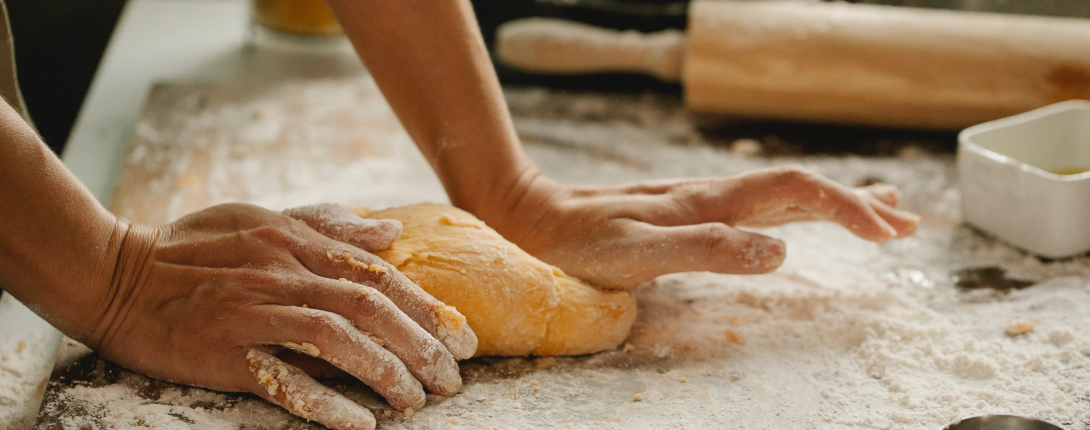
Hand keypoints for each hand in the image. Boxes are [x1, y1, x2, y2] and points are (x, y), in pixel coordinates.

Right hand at [82, 203, 476, 429]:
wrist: (113, 273)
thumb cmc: (189, 246)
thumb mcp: (260, 218)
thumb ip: (326, 226)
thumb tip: (388, 233)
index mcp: (295, 242)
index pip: (378, 274)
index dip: (427, 307)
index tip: (462, 336)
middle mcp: (282, 274)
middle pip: (370, 308)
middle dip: (422, 345)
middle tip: (453, 378)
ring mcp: (253, 313)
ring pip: (337, 340)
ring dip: (386, 372)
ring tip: (417, 401)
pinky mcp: (224, 352)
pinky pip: (283, 379)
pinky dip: (326, 401)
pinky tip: (361, 422)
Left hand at [480, 165, 918, 288]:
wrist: (535, 217)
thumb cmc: (580, 243)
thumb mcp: (639, 255)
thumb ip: (707, 250)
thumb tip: (782, 251)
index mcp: (712, 202)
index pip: (798, 191)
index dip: (849, 208)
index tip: (890, 235)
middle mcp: (714, 194)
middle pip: (802, 187)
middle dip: (858, 204)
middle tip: (907, 224)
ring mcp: (702, 201)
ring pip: (783, 193)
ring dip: (836, 203)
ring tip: (882, 213)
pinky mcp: (688, 212)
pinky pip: (757, 205)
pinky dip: (796, 209)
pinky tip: (796, 218)